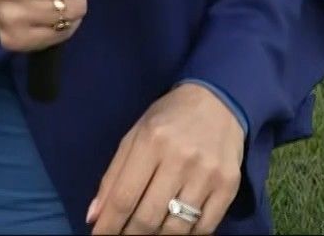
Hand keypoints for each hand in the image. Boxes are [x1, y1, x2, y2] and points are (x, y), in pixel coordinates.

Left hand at [86, 83, 244, 234]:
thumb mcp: (135, 136)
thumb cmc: (169, 118)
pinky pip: (205, 228)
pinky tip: (174, 231)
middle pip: (148, 217)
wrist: (218, 100)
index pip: (124, 197)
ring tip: (147, 235)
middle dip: (130, 235)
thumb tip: (94, 217)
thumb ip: (114, 176)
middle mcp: (180, 158)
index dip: (109, 225)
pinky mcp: (229, 185)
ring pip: (176, 228)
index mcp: (151, 141)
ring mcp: (207, 174)